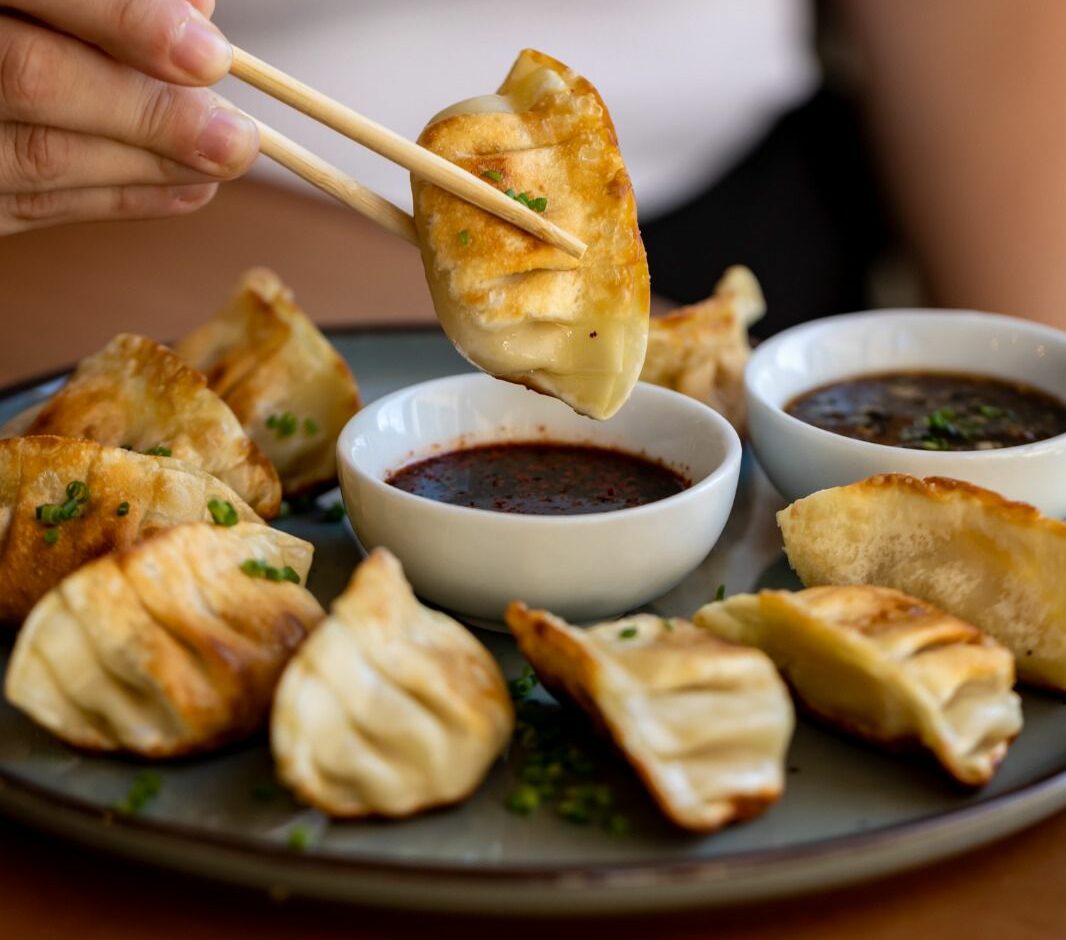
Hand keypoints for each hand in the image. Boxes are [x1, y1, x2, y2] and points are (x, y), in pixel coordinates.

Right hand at [0, 0, 258, 235]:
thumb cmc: (24, 16)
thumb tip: (198, 15)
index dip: (123, 19)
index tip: (209, 57)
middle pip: (30, 80)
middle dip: (146, 113)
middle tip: (235, 137)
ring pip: (35, 155)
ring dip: (147, 165)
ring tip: (229, 158)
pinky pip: (30, 206)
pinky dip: (117, 199)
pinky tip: (189, 191)